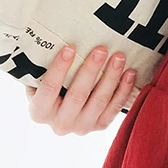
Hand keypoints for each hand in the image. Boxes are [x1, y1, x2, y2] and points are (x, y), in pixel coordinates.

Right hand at [24, 45, 140, 135]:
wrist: (61, 110)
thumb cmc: (50, 87)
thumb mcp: (38, 80)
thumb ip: (42, 67)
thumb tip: (51, 40)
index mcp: (39, 112)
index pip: (49, 89)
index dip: (59, 69)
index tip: (69, 48)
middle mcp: (60, 124)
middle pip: (77, 96)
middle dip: (90, 70)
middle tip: (101, 50)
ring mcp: (81, 127)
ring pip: (99, 102)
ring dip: (111, 78)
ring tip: (118, 58)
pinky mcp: (100, 126)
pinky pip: (114, 109)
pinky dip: (123, 90)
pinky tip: (130, 73)